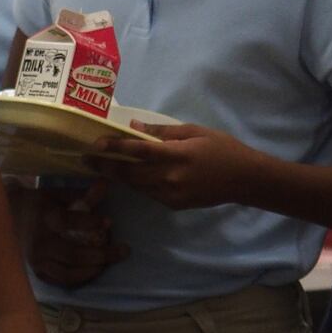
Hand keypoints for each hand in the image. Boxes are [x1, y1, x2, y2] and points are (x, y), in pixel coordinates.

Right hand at [27, 180, 126, 287]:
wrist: (7, 218)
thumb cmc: (37, 204)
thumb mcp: (57, 195)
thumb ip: (82, 195)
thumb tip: (106, 183)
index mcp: (43, 217)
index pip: (67, 221)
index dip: (90, 222)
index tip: (109, 222)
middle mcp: (39, 241)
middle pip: (73, 254)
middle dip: (102, 254)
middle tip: (124, 250)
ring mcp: (37, 259)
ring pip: (69, 272)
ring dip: (94, 269)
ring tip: (109, 261)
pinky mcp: (38, 271)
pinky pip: (63, 281)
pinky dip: (81, 278)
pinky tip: (94, 270)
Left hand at [89, 122, 265, 209]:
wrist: (246, 180)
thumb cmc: (222, 149)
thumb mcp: (194, 131)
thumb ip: (162, 132)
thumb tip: (134, 128)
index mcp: (177, 155)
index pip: (139, 151)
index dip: (115, 147)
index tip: (95, 144)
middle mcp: (171, 178)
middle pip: (131, 172)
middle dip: (106, 166)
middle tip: (84, 158)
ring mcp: (172, 195)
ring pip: (136, 185)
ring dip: (116, 176)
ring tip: (97, 166)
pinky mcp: (174, 205)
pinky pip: (148, 193)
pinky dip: (134, 184)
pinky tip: (124, 175)